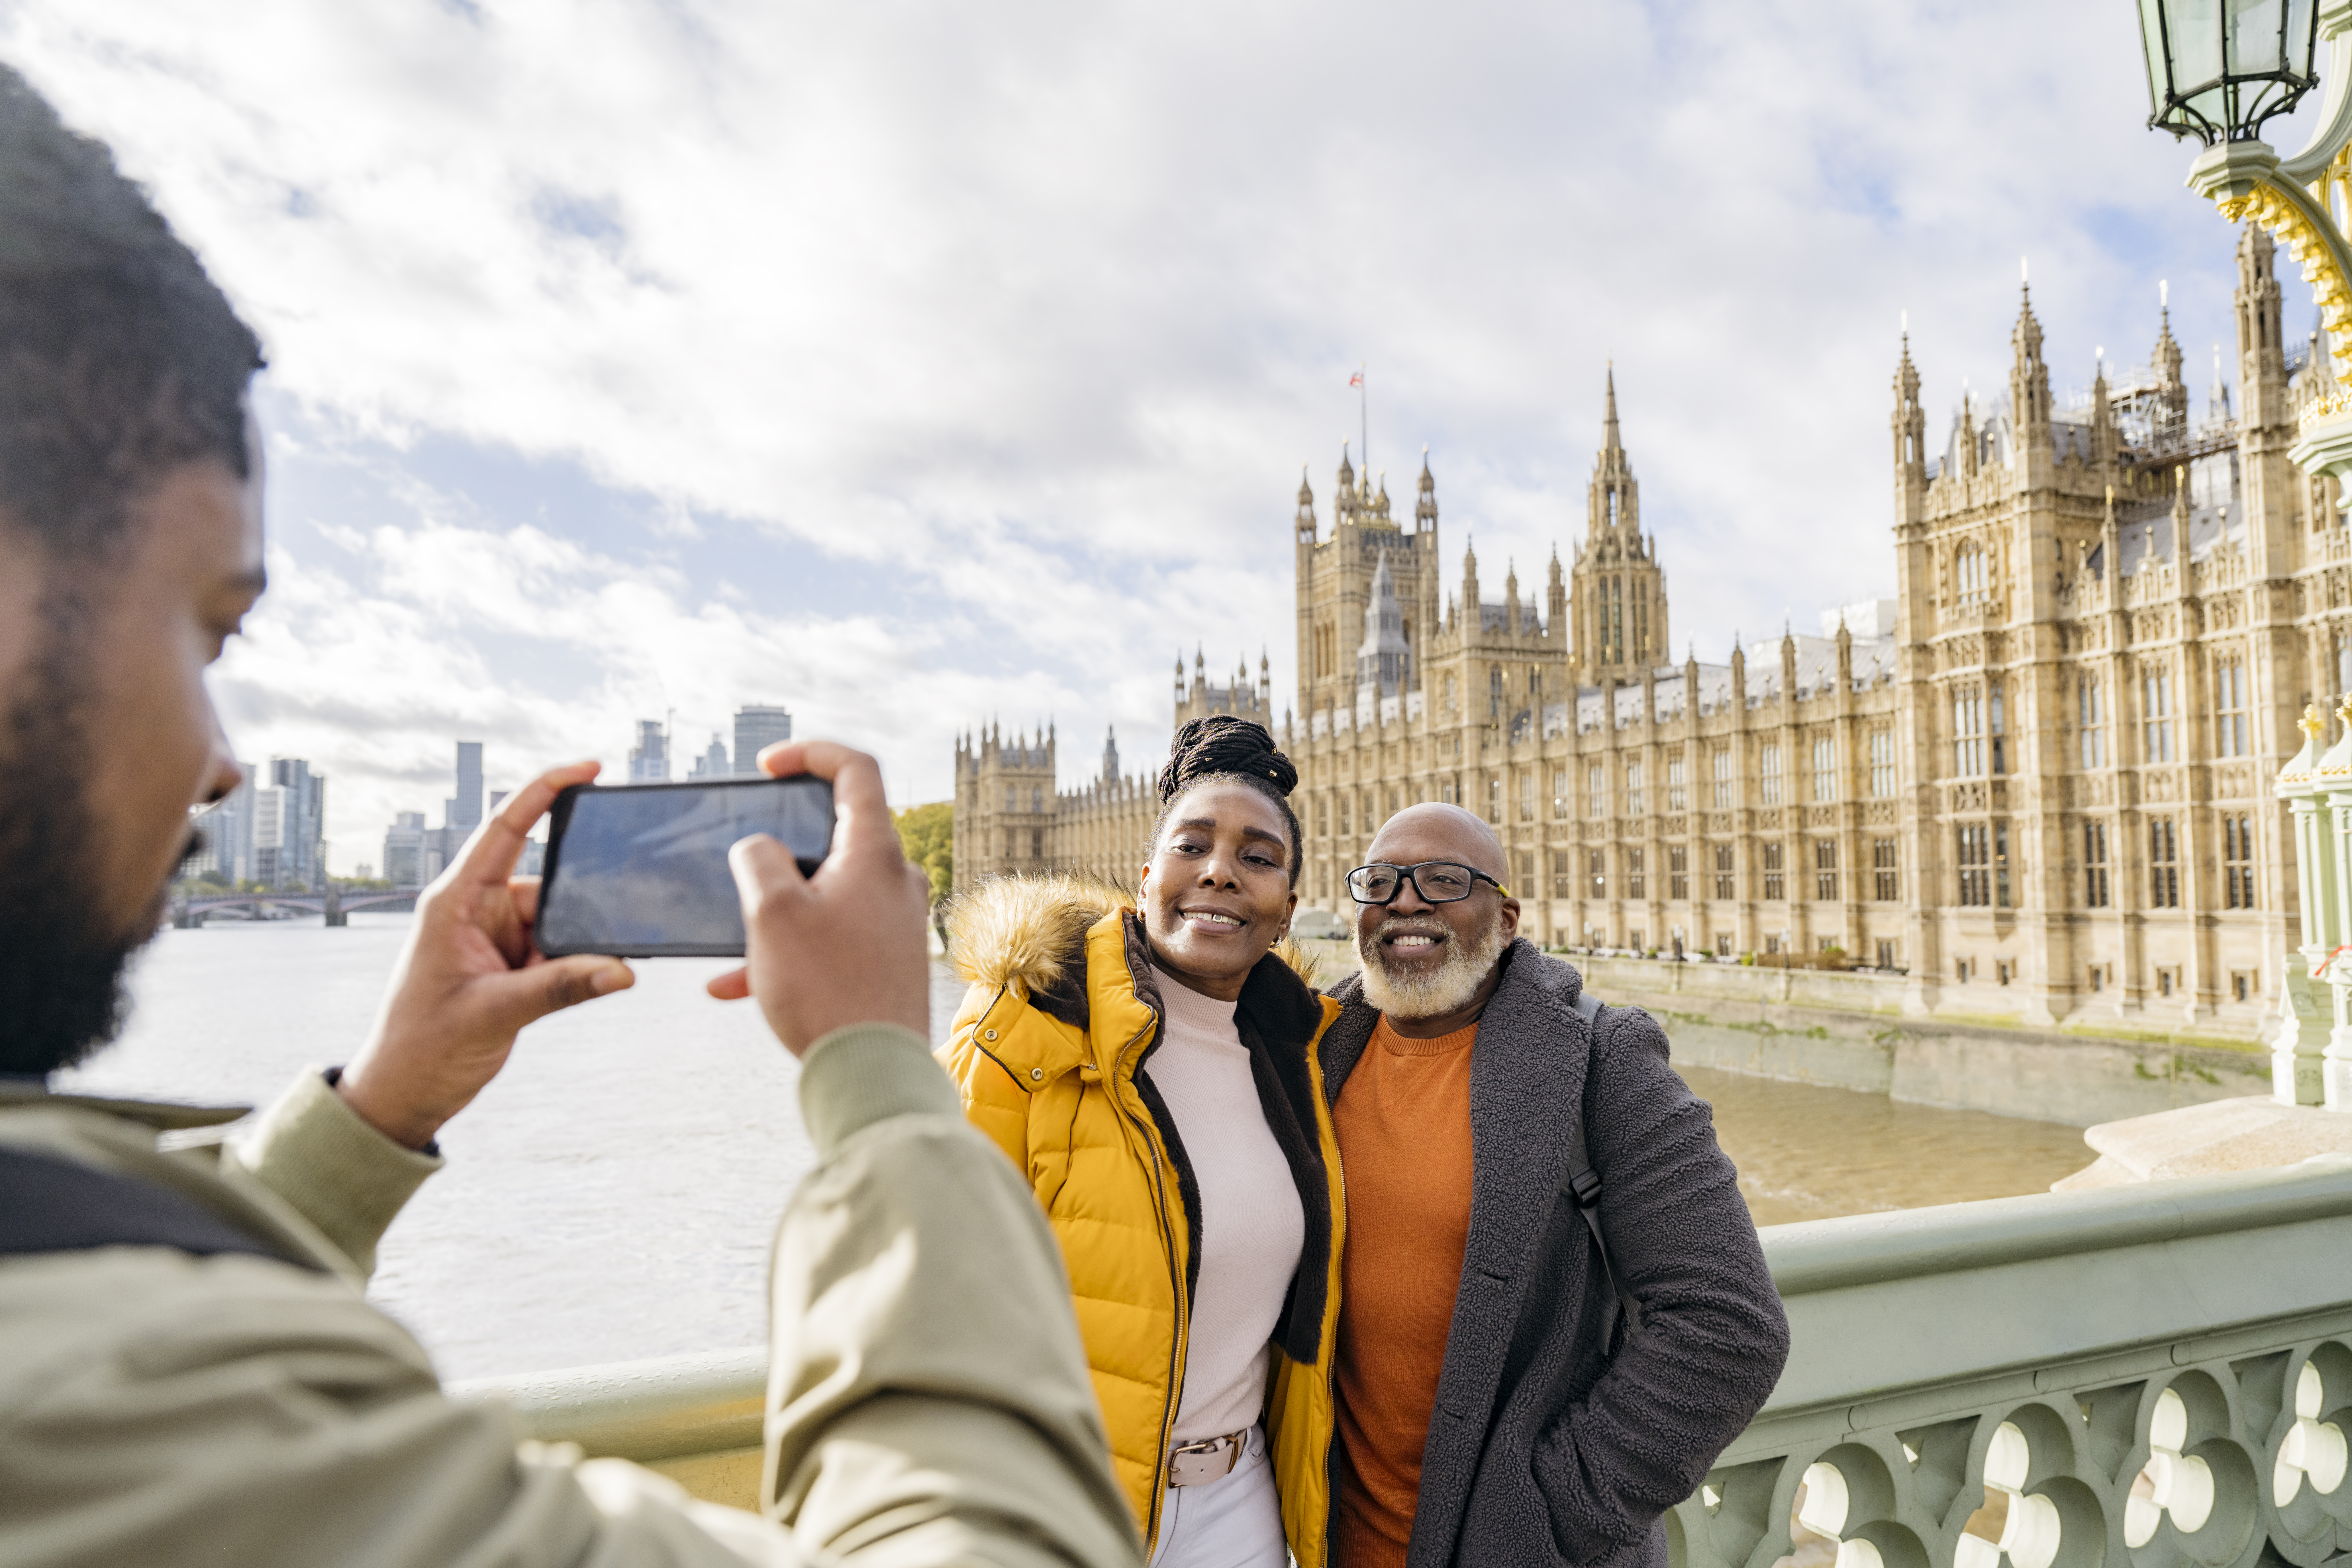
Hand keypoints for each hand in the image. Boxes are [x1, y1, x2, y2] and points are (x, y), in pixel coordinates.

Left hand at [339, 761, 634, 1148]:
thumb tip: (625, 971)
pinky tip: (597, 977)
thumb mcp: (492, 1015)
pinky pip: (561, 950)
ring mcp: (496, 938)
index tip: (589, 768)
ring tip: (597, 964)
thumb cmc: (421, 1048)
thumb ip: (560, 989)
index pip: (506, 828)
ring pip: (561, 918)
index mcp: (455, 902)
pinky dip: (581, 962)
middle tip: (622, 907)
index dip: (546, 790)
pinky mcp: (512, 965)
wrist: (402, 1094)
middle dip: (585, 893)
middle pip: (548, 879)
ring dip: (583, 940)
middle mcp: (476, 910)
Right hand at [704, 740, 929, 1053]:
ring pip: (825, 894)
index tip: (769, 766)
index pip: (856, 769)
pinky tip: (735, 985)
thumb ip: (757, 860)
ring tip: (732, 945)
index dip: (810, 752)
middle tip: (744, 866)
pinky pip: (831, 937)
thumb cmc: (825, 989)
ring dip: (774, 913)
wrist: (872, 1073)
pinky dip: (787, 951)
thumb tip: (760, 848)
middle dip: (780, 849)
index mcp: (875, 852)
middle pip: (836, 834)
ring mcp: (895, 919)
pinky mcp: (888, 957)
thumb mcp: (771, 911)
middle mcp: (896, 879)